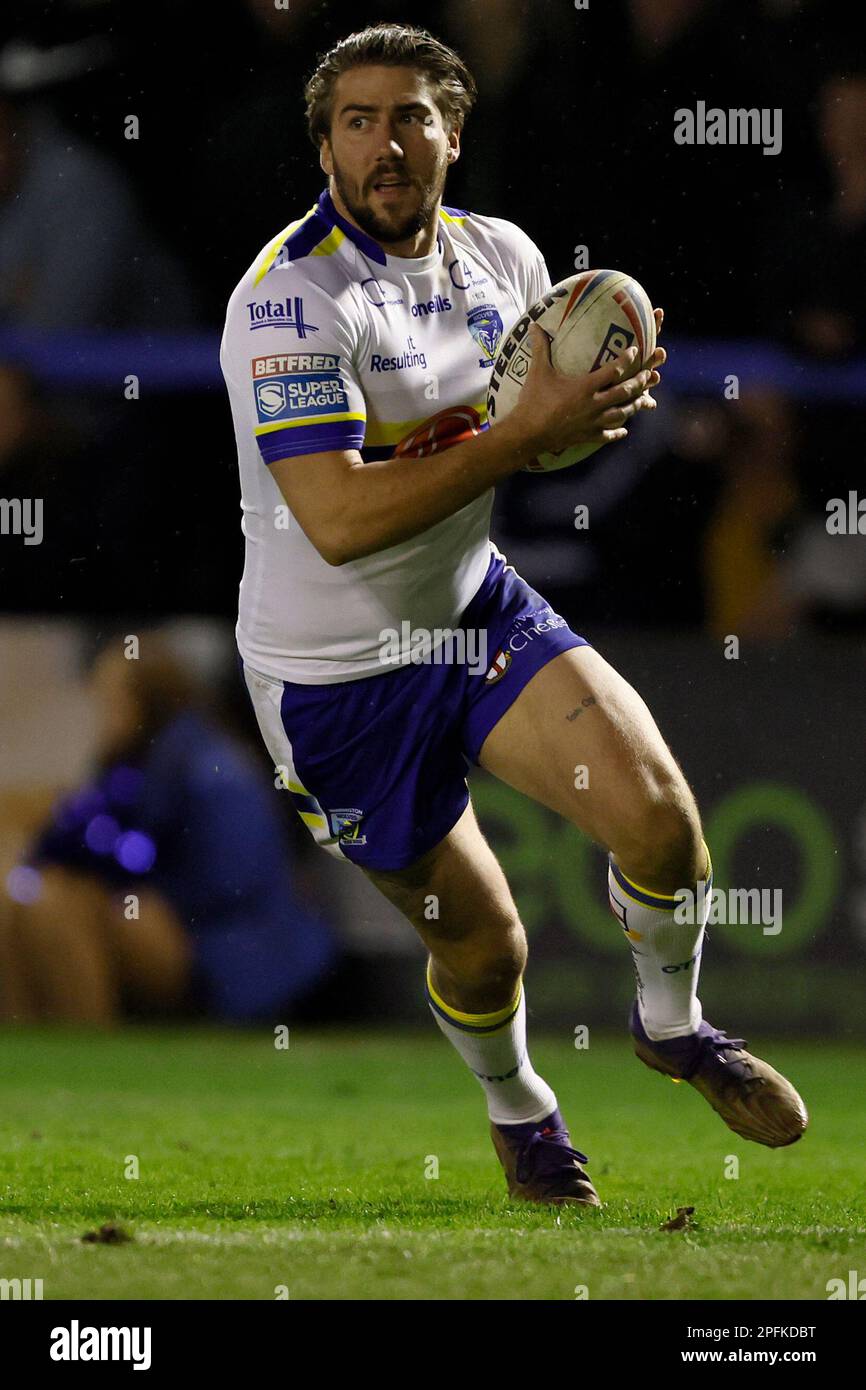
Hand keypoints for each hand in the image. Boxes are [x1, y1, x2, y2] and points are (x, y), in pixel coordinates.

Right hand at [509, 316, 663, 456]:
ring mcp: (592, 423)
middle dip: (639, 382)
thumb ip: (540, 348)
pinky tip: (624, 430)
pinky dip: (617, 432)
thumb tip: (535, 325)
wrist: (527, 434)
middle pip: (624, 392)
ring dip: (634, 406)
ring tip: (643, 400)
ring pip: (621, 414)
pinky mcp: (587, 437)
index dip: (627, 360)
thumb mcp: (538, 372)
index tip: (635, 351)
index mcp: (585, 387)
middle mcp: (593, 405)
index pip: (613, 371)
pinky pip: (607, 435)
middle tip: (647, 375)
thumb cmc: (533, 401)